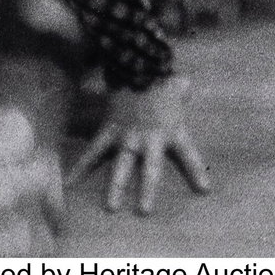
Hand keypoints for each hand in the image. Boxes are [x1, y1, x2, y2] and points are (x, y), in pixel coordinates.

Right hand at [70, 76, 211, 214]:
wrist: (136, 63)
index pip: (188, 154)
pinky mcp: (109, 130)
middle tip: (144, 211)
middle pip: (149, 170)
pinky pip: (94, 150)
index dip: (196, 172)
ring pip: (121, 166)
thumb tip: (185, 84)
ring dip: (116, 187)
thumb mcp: (177, 84)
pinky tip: (70, 182)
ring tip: (111, 207)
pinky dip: (81, 166)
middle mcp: (149, 139)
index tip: (204, 190)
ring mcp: (127, 136)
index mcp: (171, 130)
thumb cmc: (159, 76)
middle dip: (147, 190)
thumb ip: (182, 89)